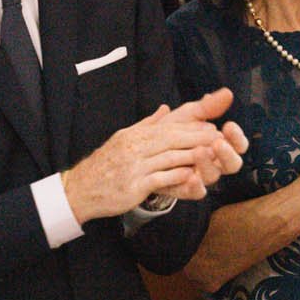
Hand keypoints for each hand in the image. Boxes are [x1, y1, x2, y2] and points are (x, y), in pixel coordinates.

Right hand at [63, 93, 247, 221]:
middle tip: (218, 139)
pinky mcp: (134, 186)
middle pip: (172, 139)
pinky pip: (161, 179)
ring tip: (212, 157)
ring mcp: (134, 166)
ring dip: (193, 157)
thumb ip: (147, 125)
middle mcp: (134, 147)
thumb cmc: (105, 165)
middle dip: (197, 138)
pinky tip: (193, 176)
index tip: (211, 128)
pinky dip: (178, 177)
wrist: (81, 189)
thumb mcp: (123, 139)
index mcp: (134, 135)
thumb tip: (165, 109)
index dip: (191, 128)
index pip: (168, 128)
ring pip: (169, 158)